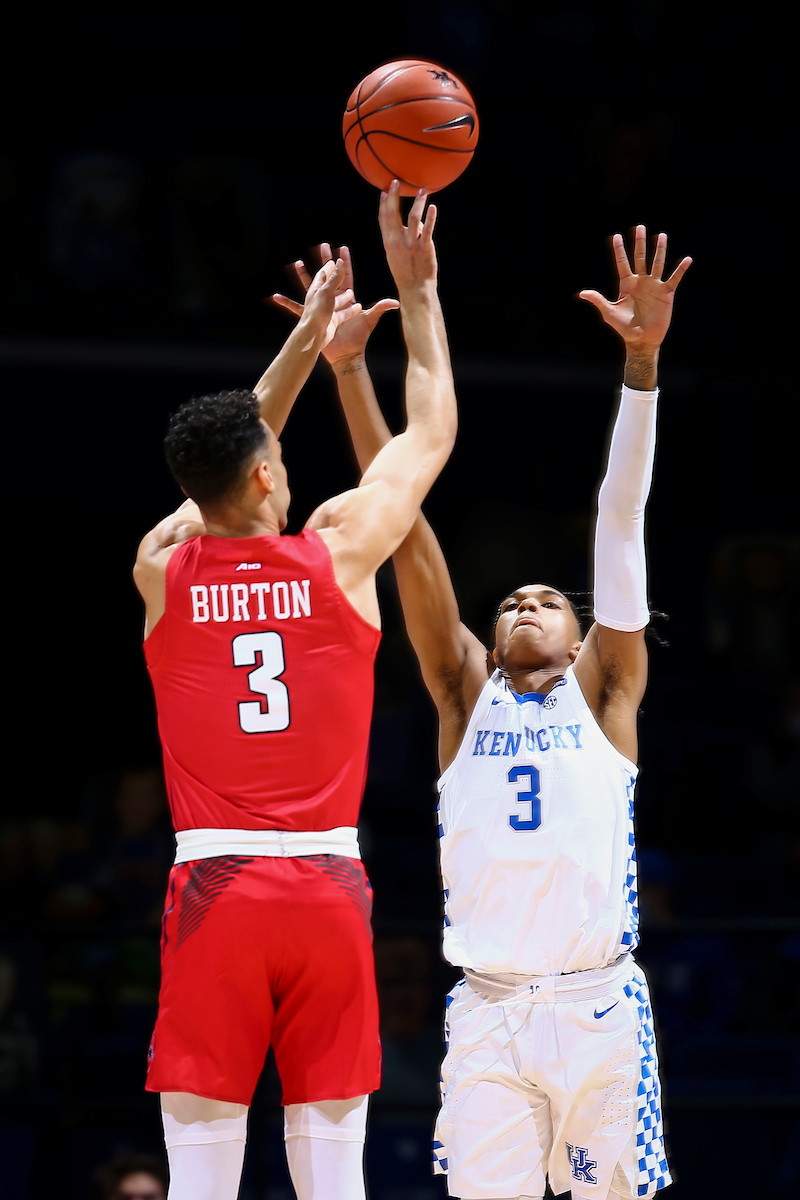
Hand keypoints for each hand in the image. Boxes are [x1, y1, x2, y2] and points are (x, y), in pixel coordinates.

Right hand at [274, 245, 398, 364]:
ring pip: (310, 287)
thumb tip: (395, 302)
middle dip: (325, 261)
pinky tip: (275, 297)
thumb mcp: (368, 320)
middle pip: (328, 276)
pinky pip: (296, 308)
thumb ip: (380, 309)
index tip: (342, 247)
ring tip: (296, 263)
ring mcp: (322, 308)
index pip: (346, 276)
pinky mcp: (312, 317)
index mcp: (347, 298)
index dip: (345, 262)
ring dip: (304, 276)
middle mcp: (333, 300)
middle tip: (321, 245)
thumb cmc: (358, 338)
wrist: (346, 354)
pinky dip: (286, 303)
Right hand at [378, 180, 437, 291]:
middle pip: (393, 214)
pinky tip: (433, 207)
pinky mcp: (425, 247)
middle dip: (394, 196)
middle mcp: (398, 241)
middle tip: (396, 182)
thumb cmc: (406, 272)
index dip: (383, 204)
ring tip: (422, 191)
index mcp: (389, 242)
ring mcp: (412, 244)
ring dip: (417, 203)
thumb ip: (401, 237)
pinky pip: (428, 230)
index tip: (384, 190)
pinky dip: (431, 218)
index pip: (383, 219)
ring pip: (414, 218)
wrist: (415, 288)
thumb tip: (414, 224)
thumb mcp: (395, 255)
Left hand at [579, 227, 691, 350]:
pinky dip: (681, 269)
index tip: (616, 236)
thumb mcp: (609, 312)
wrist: (641, 340)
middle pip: (640, 258)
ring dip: (659, 250)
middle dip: (640, 243)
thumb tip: (582, 293)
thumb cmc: (623, 328)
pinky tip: (687, 259)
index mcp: (626, 284)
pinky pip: (674, 278)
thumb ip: (598, 300)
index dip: (619, 250)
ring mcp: (654, 286)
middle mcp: (641, 282)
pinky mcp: (666, 293)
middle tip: (639, 227)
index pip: (622, 263)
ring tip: (661, 235)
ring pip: (657, 263)